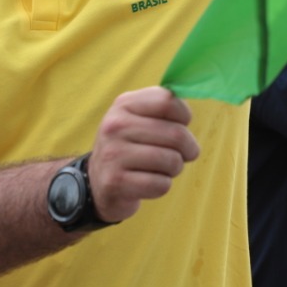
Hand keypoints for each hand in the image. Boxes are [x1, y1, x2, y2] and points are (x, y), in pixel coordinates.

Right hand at [87, 87, 199, 223]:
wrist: (96, 181)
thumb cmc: (130, 146)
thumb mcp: (138, 118)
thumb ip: (163, 107)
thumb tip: (190, 106)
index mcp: (124, 104)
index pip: (168, 101)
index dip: (184, 115)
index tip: (182, 125)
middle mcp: (115, 126)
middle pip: (176, 134)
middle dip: (188, 148)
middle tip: (182, 154)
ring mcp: (113, 154)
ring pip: (172, 161)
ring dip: (175, 168)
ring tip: (162, 168)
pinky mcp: (115, 182)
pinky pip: (161, 185)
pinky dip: (162, 186)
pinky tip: (149, 182)